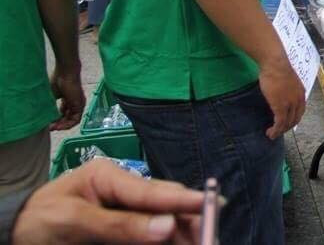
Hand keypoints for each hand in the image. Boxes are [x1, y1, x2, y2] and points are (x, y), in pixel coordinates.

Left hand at [11, 159, 203, 243]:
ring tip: (202, 242)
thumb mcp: (73, 220)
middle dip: (190, 220)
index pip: (153, 191)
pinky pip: (151, 238)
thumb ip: (118, 224)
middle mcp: (123, 194)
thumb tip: (165, 226)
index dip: (184, 200)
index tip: (212, 204)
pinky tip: (179, 244)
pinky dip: (166, 242)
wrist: (11, 235)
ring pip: (164, 224)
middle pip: (166, 205)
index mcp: (110, 177)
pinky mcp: (124, 233)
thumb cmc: (37, 222)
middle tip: (211, 236)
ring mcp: (125, 214)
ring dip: (181, 234)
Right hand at [49, 68, 84, 130]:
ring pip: (72, 120)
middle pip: (68, 118)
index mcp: (68, 100)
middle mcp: (74, 103)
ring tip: (54, 128)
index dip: (56, 120)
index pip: (63, 113)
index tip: (48, 124)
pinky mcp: (80, 105)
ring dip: (63, 126)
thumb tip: (41, 116)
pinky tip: (59, 126)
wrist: (66, 72)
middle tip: (50, 128)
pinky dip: (68, 124)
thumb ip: (49, 105)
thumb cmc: (57, 80)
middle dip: (59, 124)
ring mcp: (79, 104)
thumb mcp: (51, 96)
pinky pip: (76, 119)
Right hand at [258, 59, 305, 139]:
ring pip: (287, 123)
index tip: (285, 124)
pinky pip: (280, 123)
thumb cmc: (278, 68)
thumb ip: (287, 90)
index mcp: (301, 94)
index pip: (300, 112)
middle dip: (286, 128)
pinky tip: (270, 132)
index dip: (293, 120)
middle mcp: (298, 100)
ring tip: (272, 135)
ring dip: (279, 131)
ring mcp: (290, 104)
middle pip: (295, 120)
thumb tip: (281, 94)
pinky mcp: (280, 106)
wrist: (275, 64)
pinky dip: (275, 130)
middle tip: (278, 132)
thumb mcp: (287, 81)